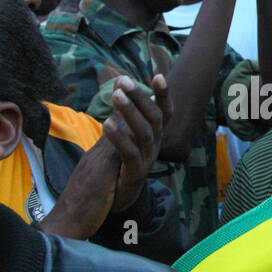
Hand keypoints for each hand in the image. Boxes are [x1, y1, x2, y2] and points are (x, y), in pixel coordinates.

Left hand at [107, 73, 170, 210]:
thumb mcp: (125, 132)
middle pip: (154, 117)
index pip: (164, 111)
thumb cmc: (122, 159)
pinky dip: (119, 137)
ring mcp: (147, 159)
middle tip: (124, 81)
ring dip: (130, 112)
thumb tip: (121, 82)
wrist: (118, 196)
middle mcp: (155, 145)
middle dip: (140, 97)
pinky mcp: (135, 173)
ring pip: (144, 133)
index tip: (158, 75)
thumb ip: (124, 110)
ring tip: (116, 96)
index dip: (164, 95)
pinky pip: (129, 153)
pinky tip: (107, 123)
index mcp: (155, 134)